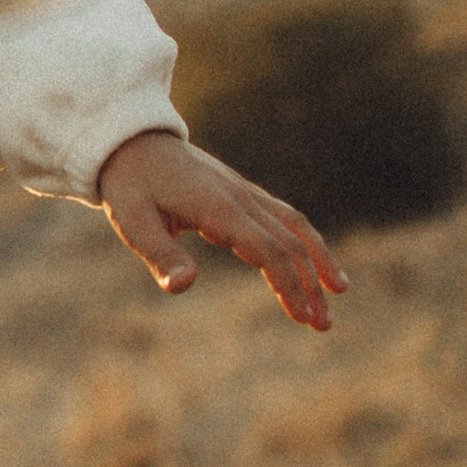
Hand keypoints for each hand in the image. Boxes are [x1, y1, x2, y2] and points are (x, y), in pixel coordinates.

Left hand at [95, 130, 348, 330]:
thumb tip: (183, 288)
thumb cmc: (129, 185)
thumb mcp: (133, 222)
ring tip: (338, 292)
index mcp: (218, 208)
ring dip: (317, 260)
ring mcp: (244, 192)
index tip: (302, 316)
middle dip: (310, 284)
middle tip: (322, 325)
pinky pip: (282, 217)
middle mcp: (240, 197)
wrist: (129, 140)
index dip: (288, 284)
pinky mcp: (241, 193)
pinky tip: (309, 263)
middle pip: (289, 242)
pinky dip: (303, 241)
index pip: (267, 250)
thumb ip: (161, 254)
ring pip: (294, 226)